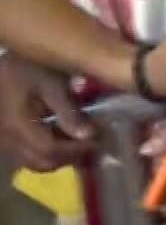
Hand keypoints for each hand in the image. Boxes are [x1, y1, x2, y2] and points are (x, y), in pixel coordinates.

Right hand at [0, 54, 91, 171]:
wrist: (5, 63)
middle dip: (69, 157)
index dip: (75, 150)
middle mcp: (8, 138)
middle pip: (41, 162)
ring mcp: (6, 139)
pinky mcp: (8, 136)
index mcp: (18, 125)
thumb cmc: (30, 67)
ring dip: (59, 157)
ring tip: (81, 142)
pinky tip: (64, 137)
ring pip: (34, 161)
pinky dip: (48, 152)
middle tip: (93, 144)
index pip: (49, 150)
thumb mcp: (53, 84)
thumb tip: (88, 136)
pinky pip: (27, 154)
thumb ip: (68, 111)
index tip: (97, 141)